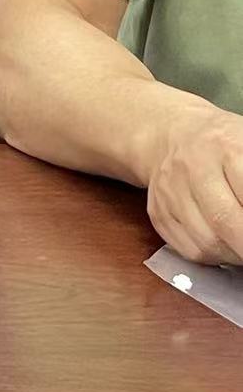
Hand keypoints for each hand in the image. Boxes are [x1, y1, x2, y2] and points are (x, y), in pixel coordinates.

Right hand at [146, 107, 242, 265]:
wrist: (170, 134)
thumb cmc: (225, 144)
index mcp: (227, 146)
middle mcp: (193, 167)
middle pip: (226, 221)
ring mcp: (170, 191)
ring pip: (207, 242)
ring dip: (236, 255)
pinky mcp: (157, 212)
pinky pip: (190, 250)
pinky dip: (215, 257)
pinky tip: (226, 244)